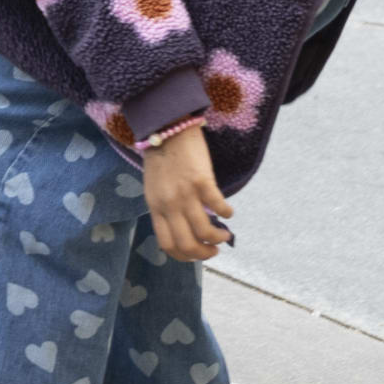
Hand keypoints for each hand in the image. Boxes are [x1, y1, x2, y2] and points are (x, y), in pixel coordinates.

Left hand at [139, 122, 233, 261]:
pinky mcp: (201, 181)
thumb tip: (184, 229)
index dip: (185, 257)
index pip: (167, 244)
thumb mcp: (155, 188)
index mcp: (155, 207)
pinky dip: (226, 213)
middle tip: (214, 250)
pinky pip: (218, 206)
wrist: (166, 127)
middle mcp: (169, 204)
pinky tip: (228, 212)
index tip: (196, 255)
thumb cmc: (161, 158)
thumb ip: (166, 209)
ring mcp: (185, 193)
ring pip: (204, 231)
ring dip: (218, 238)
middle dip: (204, 254)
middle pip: (187, 244)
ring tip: (225, 234)